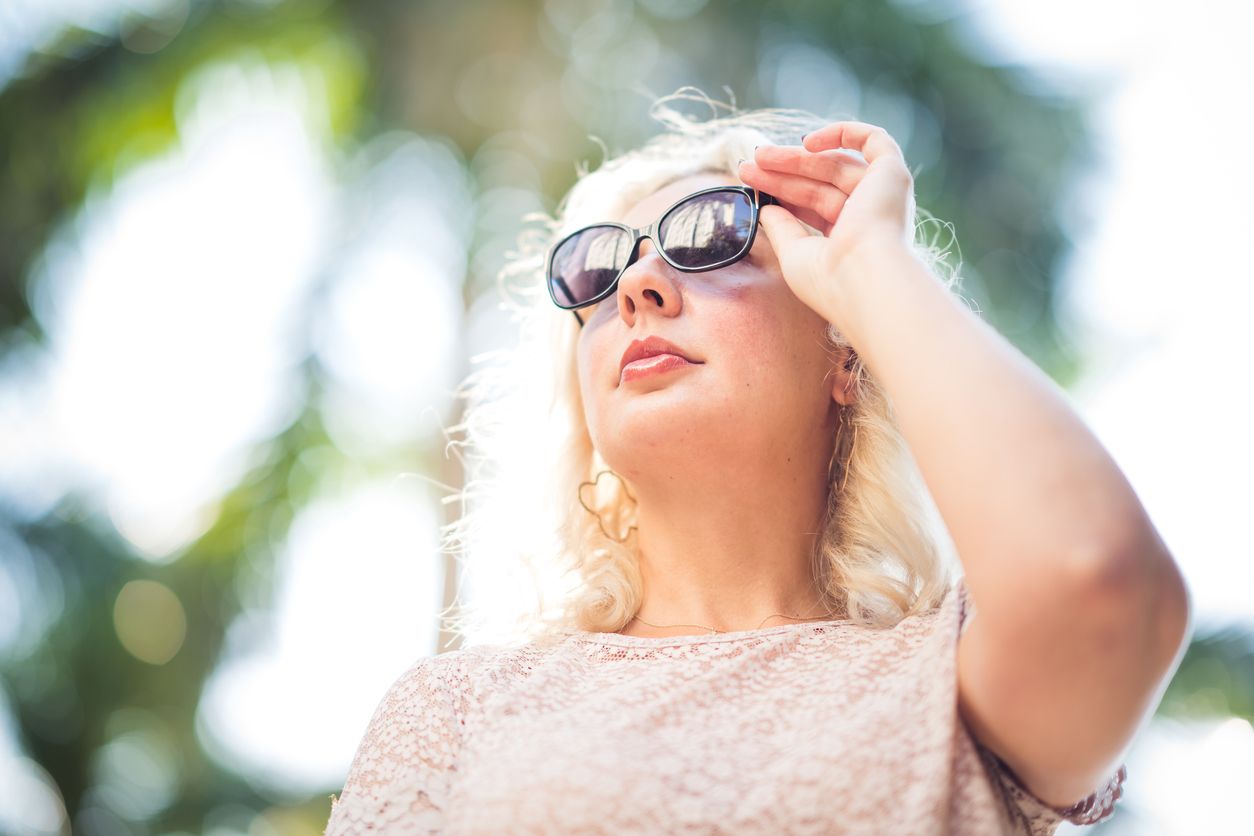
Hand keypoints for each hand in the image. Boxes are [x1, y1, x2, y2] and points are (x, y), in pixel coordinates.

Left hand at [737, 121, 916, 319]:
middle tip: (747, 167)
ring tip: (759, 156)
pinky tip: (807, 142)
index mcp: (853, 239)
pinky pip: (873, 140)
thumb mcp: (794, 254)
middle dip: (783, 173)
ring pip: (836, 164)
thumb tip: (766, 209)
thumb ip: (781, 229)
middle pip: (821, 183)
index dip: (784, 194)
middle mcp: (872, 216)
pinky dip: (843, 133)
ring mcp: (884, 195)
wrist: (863, 279)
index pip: (815, 207)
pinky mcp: (893, 174)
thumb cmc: (829, 280)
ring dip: (796, 158)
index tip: (753, 186)